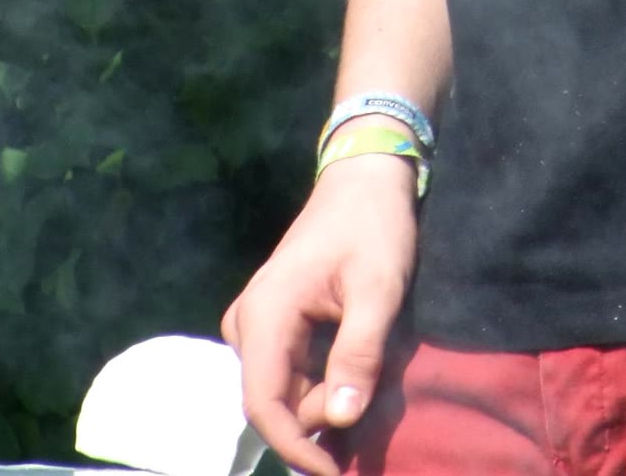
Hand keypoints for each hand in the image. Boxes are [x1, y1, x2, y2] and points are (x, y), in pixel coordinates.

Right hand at [222, 152, 418, 475]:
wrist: (364, 178)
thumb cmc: (374, 227)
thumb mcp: (378, 290)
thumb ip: (358, 355)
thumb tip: (340, 421)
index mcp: (265, 313)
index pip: (264, 404)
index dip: (297, 448)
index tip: (335, 473)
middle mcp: (248, 320)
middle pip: (274, 401)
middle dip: (319, 419)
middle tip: (371, 399)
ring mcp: (257, 320)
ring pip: (282, 389)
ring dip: (322, 398)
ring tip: (369, 373)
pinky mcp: (272, 319)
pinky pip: (288, 370)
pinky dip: (320, 381)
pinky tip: (353, 363)